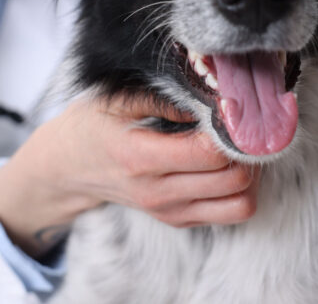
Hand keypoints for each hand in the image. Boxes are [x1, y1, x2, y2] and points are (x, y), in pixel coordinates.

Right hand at [0, 93, 260, 257]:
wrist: (69, 166)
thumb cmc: (94, 124)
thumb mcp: (117, 98)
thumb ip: (164, 97)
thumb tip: (210, 99)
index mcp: (140, 156)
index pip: (210, 153)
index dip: (230, 130)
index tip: (229, 110)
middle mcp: (156, 191)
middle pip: (233, 180)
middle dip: (246, 151)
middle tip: (239, 127)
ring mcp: (168, 210)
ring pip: (239, 204)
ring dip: (249, 176)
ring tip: (235, 149)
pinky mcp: (177, 219)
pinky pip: (229, 214)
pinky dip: (237, 191)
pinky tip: (223, 165)